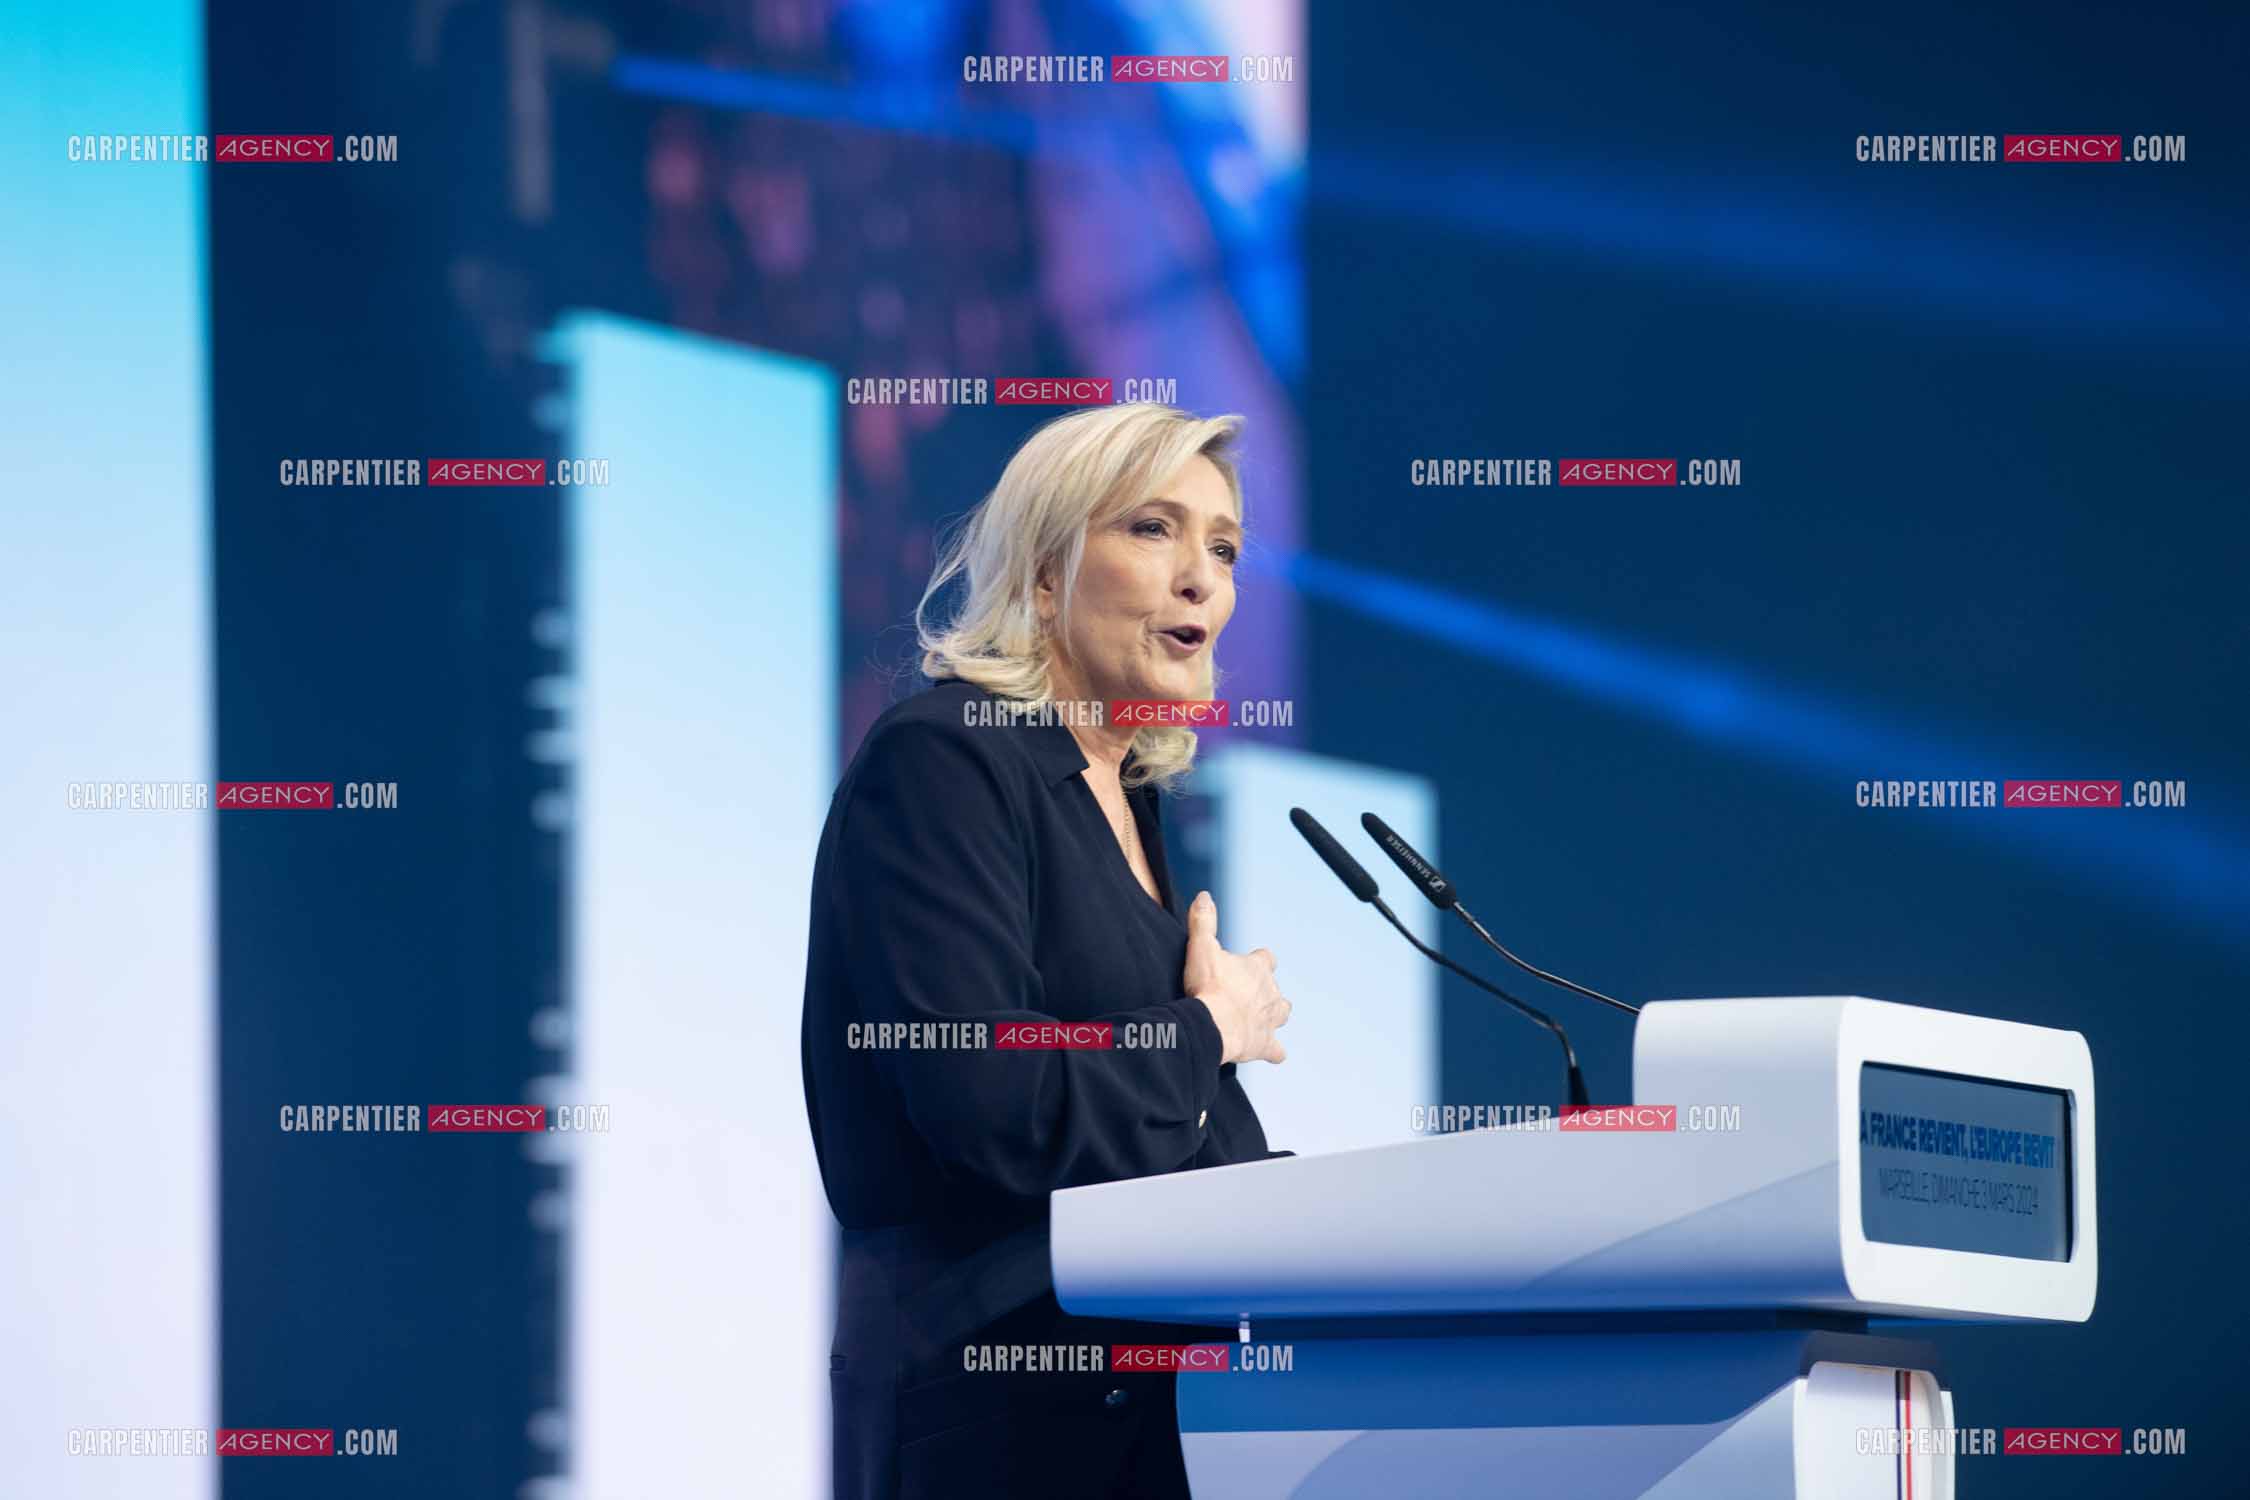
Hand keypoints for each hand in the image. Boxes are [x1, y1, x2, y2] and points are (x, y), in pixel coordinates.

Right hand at [1181, 890, 1290, 1064]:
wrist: (1212, 1024)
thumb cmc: (1208, 986)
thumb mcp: (1201, 947)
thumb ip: (1203, 921)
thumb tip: (1204, 896)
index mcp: (1258, 968)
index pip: (1266, 958)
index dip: (1257, 961)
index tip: (1243, 965)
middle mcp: (1271, 992)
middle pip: (1276, 989)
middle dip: (1266, 991)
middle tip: (1245, 996)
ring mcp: (1270, 1020)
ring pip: (1282, 1014)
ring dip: (1274, 1016)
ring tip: (1260, 1019)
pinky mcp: (1265, 1044)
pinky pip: (1277, 1051)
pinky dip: (1274, 1052)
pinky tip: (1270, 1053)